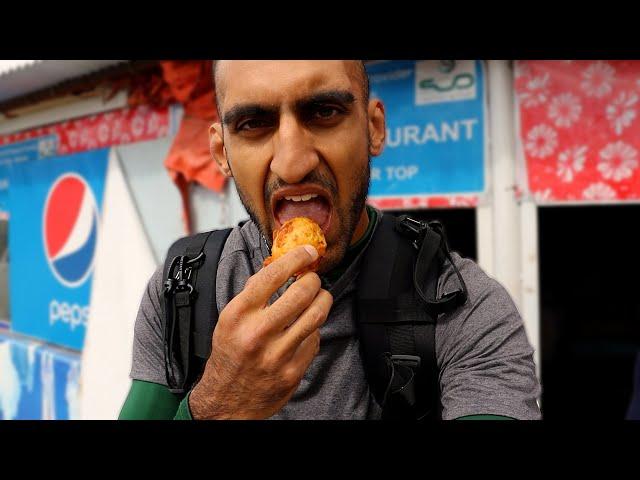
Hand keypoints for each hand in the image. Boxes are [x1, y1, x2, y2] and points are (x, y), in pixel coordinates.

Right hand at [189, 245, 332, 418]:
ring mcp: (277, 354)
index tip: (307, 252)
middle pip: (301, 292)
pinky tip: (306, 328)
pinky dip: (314, 329)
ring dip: (323, 300)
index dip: (295, 258)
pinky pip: (315, 339)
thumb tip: (280, 265)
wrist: (227, 399)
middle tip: (313, 278)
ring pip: (316, 314)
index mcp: (238, 315)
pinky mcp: (293, 371)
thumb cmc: (229, 354)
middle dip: (313, 280)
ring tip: (319, 297)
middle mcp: (257, 333)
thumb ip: (253, 293)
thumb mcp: (230, 319)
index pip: (272, 275)